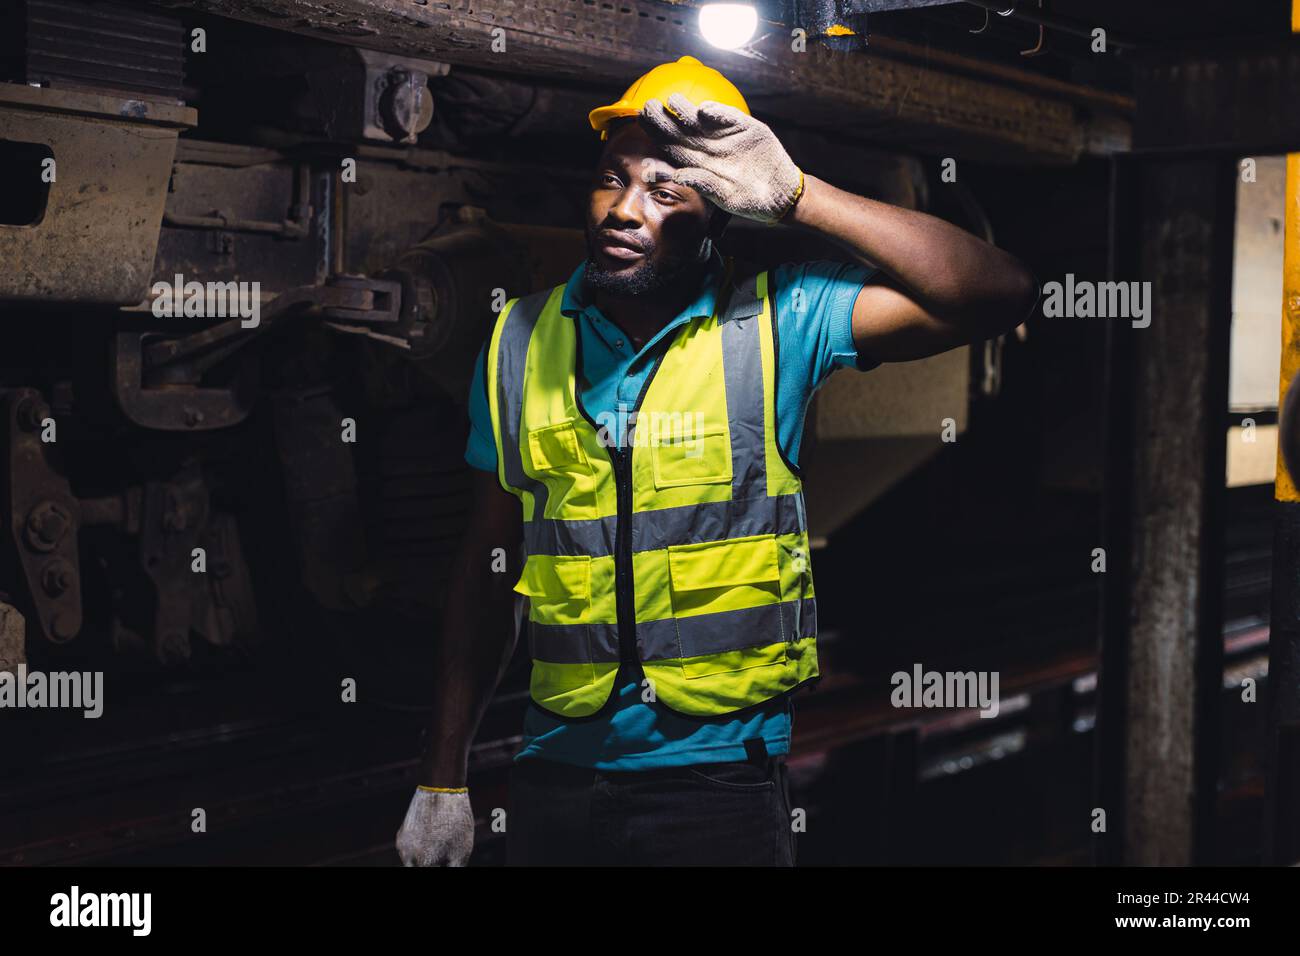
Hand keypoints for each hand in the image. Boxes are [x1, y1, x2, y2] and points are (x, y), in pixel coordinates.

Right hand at [395, 787, 474, 865]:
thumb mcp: (462, 850)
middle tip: (440, 858)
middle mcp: (407, 857)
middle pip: (418, 868)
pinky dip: (419, 849)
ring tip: (440, 845)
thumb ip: (453, 869)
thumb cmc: (455, 821)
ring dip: (424, 860)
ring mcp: (402, 846)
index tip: (445, 864)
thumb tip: (449, 872)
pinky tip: (432, 837)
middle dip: (430, 865)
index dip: (439, 869)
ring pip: (413, 862)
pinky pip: (409, 849)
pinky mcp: (401, 835)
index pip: (428, 875)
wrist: (440, 789)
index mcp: (424, 864)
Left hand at [640, 92, 803, 223]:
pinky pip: (730, 117)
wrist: (781, 193)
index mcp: (699, 163)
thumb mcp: (724, 197)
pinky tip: (705, 110)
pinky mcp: (747, 128)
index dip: (657, 133)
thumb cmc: (749, 199)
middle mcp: (709, 147)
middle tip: (649, 106)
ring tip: (673, 101)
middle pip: (682, 130)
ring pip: (702, 120)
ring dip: (687, 110)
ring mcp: (726, 137)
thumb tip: (678, 176)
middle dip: (665, 118)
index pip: (672, 146)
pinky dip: (719, 113)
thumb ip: (702, 183)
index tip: (642, 122)